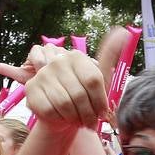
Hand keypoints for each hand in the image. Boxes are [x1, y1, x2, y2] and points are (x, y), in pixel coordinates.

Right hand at [0, 27, 124, 129]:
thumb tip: (123, 32)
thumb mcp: (99, 80)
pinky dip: (60, 119)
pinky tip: (63, 118)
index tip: (102, 113)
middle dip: (88, 114)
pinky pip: (51, 110)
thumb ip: (109, 57)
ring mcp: (43, 74)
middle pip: (80, 94)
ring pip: (65, 104)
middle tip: (91, 122)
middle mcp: (58, 61)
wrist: (61, 113)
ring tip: (79, 121)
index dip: (100, 102)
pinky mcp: (32, 89)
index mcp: (76, 57)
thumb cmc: (83, 97)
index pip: (93, 80)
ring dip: (75, 118)